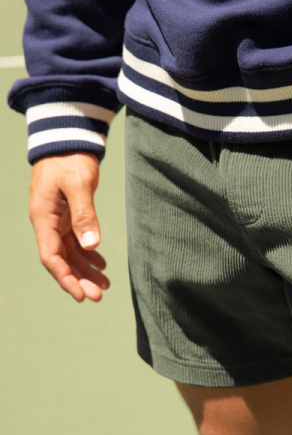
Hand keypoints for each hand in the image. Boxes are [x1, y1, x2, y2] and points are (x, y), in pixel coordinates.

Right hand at [29, 153, 108, 301]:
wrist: (69, 139)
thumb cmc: (70, 159)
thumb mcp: (79, 184)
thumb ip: (84, 214)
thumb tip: (91, 245)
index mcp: (43, 218)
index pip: (51, 257)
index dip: (66, 278)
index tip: (82, 295)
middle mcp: (47, 223)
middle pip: (61, 260)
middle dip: (79, 279)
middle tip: (99, 295)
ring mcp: (56, 219)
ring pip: (69, 253)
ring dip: (85, 269)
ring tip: (105, 284)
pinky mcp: (67, 214)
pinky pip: (75, 241)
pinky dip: (88, 253)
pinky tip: (102, 263)